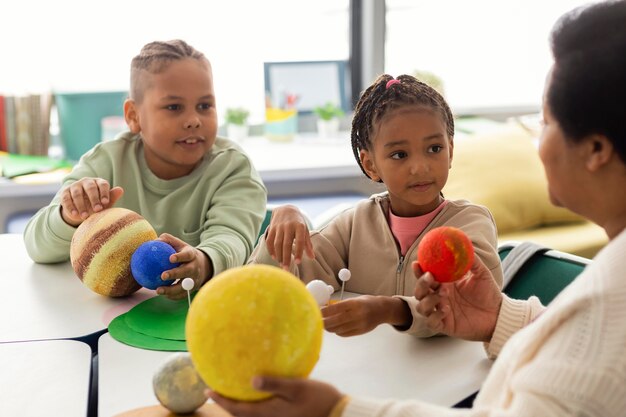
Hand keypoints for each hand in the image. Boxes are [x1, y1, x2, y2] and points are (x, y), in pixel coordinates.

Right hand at [60, 178, 123, 225]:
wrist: (81, 209)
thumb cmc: (97, 204)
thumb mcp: (105, 203)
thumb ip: (111, 197)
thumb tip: (121, 190)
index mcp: (98, 182)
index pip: (102, 184)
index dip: (104, 193)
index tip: (106, 203)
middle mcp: (86, 181)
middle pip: (90, 187)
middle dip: (94, 199)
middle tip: (97, 210)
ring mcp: (75, 186)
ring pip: (77, 193)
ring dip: (81, 205)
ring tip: (85, 216)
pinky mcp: (65, 192)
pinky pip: (66, 199)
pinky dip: (70, 207)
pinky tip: (75, 215)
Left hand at [155, 233, 212, 299]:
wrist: (202, 265)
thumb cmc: (184, 253)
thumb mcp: (179, 244)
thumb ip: (167, 240)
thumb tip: (154, 241)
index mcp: (192, 255)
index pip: (187, 255)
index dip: (180, 257)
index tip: (170, 258)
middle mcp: (195, 267)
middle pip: (187, 271)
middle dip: (175, 274)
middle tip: (162, 275)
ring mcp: (194, 279)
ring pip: (184, 286)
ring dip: (171, 290)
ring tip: (158, 290)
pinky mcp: (192, 289)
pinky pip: (182, 294)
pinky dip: (173, 296)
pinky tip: (164, 294)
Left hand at [208, 376, 342, 416]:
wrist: (336, 414)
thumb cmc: (318, 399)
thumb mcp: (297, 387)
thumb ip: (274, 383)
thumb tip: (251, 380)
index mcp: (268, 413)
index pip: (237, 409)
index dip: (221, 401)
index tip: (207, 390)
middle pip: (240, 414)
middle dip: (226, 403)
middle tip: (214, 389)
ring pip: (250, 414)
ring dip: (238, 405)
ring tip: (230, 391)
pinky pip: (260, 412)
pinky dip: (251, 405)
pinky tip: (254, 393)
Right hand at [265, 205, 313, 268]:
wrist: (286, 209)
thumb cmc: (298, 223)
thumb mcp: (305, 231)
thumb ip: (308, 244)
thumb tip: (312, 258)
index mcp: (300, 226)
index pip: (299, 241)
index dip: (299, 252)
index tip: (298, 262)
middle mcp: (289, 226)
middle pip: (286, 244)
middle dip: (286, 257)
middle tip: (287, 269)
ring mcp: (279, 226)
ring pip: (277, 243)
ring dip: (279, 256)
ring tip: (282, 265)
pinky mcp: (272, 227)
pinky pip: (269, 241)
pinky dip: (271, 250)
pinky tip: (275, 257)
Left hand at [322, 295, 408, 336]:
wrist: (382, 310)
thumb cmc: (366, 302)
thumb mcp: (354, 299)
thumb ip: (341, 305)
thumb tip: (324, 309)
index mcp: (355, 304)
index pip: (336, 308)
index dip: (325, 312)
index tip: (316, 312)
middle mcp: (358, 315)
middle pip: (336, 321)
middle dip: (324, 322)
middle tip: (316, 321)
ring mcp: (360, 324)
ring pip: (339, 329)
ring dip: (329, 328)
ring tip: (324, 324)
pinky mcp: (360, 332)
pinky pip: (344, 334)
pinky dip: (337, 331)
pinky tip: (334, 328)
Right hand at [413, 256, 502, 341]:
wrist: (498, 314)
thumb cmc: (488, 294)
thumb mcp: (481, 273)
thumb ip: (472, 261)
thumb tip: (465, 246)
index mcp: (444, 284)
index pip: (426, 277)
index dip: (419, 271)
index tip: (417, 263)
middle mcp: (439, 297)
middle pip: (419, 291)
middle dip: (421, 284)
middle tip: (430, 277)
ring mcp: (440, 311)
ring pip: (421, 306)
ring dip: (429, 299)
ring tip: (444, 293)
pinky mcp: (444, 325)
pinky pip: (431, 322)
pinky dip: (434, 316)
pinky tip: (446, 310)